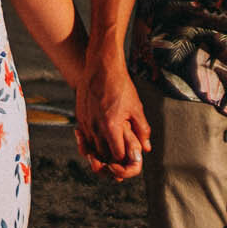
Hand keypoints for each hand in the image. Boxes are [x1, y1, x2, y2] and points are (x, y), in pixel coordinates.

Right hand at [74, 54, 151, 180]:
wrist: (101, 67)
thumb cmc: (120, 86)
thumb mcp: (136, 108)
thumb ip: (142, 130)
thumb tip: (146, 147)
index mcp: (111, 127)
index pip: (117, 156)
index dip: (124, 160)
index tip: (129, 158)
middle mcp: (95, 127)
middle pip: (102, 155)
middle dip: (111, 160)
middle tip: (119, 160)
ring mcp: (85, 122)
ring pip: (91, 148)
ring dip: (100, 153)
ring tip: (109, 152)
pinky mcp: (79, 116)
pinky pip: (83, 137)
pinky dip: (90, 143)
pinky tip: (98, 140)